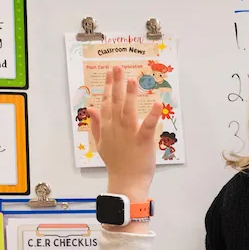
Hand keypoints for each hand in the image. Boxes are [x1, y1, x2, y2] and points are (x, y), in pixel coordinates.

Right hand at [87, 66, 161, 202]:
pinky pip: (148, 126)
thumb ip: (96, 125)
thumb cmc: (116, 163)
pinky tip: (157, 103)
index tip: (109, 73)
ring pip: (128, 111)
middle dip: (116, 84)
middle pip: (115, 102)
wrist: (126, 181)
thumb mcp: (101, 143)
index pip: (106, 103)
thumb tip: (91, 108)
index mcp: (107, 128)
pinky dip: (152, 115)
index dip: (108, 87)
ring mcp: (129, 134)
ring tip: (133, 80)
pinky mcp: (143, 141)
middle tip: (117, 67)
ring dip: (130, 95)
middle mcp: (116, 128)